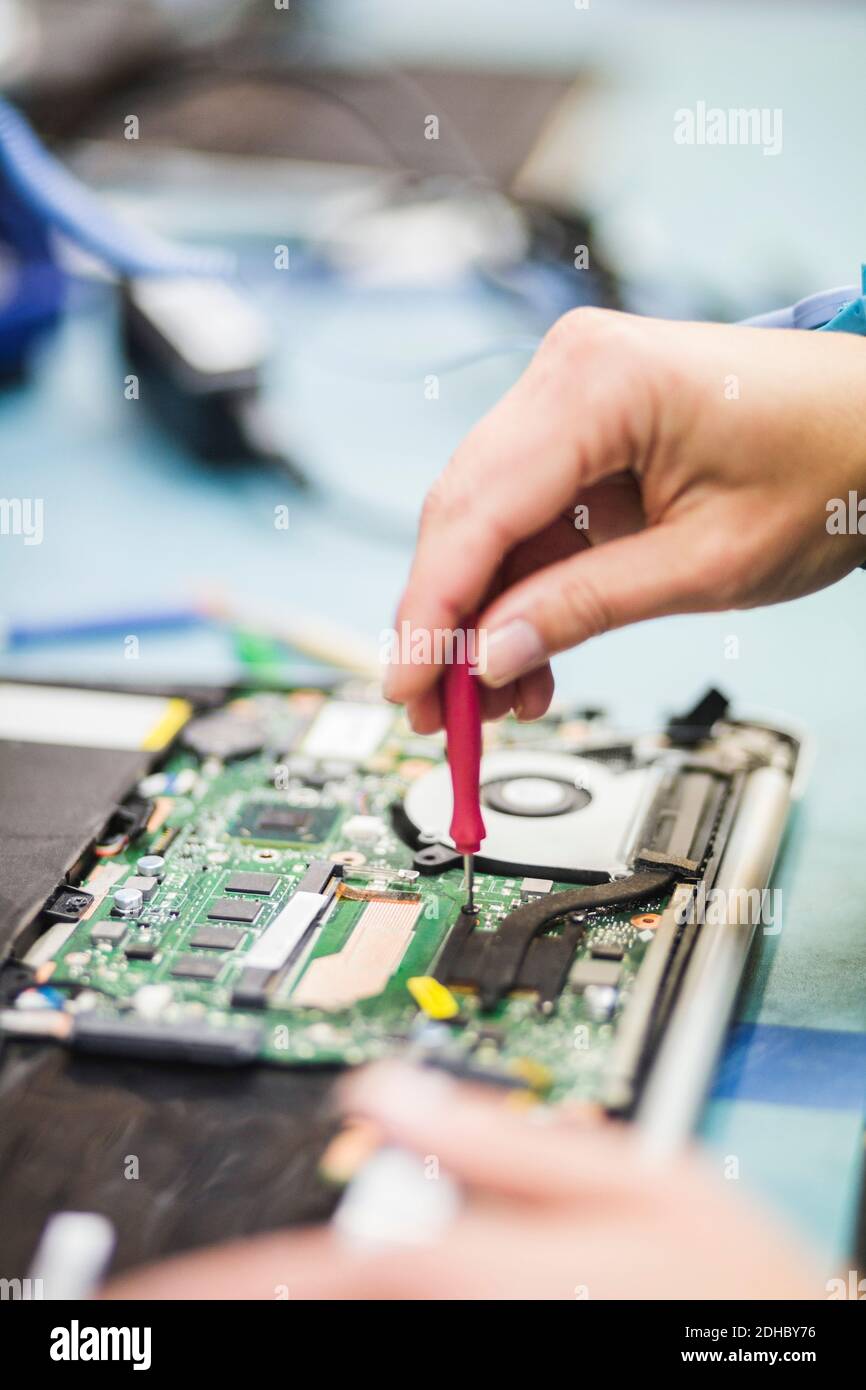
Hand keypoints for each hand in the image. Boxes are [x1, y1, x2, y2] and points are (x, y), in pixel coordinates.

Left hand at [101, 1063, 819, 1299]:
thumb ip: (501, 1136)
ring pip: (350, 1347)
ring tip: (207, 1313)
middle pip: (320, 1312)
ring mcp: (474, 1362)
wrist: (792, 1367)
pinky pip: (392, 1369)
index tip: (137, 1297)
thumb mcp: (640, 1179)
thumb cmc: (730, 1292)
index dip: (217, 1280)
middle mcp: (462, 1327)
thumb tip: (391, 1081)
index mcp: (479, 1267)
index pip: (318, 1269)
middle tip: (149, 1309)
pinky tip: (325, 1316)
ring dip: (274, 1326)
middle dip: (233, 1306)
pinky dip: (343, 1337)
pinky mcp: (484, 1370)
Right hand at [383, 310, 865, 729]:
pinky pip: (527, 515)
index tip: (408, 686)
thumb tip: (491, 656)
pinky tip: (529, 657)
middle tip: (434, 711)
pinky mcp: (581, 427)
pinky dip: (523, 588)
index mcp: (599, 384)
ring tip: (494, 704)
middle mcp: (567, 373)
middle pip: (465, 515)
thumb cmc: (826, 465)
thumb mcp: (707, 563)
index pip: (478, 513)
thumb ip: (586, 608)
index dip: (431, 612)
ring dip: (483, 615)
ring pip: (487, 522)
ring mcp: (570, 395)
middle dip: (445, 622)